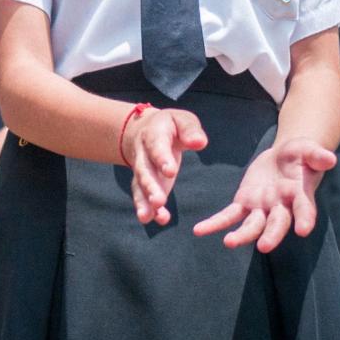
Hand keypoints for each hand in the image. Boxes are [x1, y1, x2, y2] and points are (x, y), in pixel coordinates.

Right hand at [122, 107, 207, 226]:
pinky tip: (158, 220)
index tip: (170, 172)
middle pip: (144, 170)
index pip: (157, 147)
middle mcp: (143, 154)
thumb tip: (200, 143)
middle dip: (150, 186)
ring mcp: (142, 170)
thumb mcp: (182, 120)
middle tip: (159, 201)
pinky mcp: (144, 184)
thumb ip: (190, 130)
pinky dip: (148, 209)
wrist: (145, 129)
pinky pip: (142, 197)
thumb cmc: (171, 126)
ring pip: (139, 186)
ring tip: (147, 217)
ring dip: (144, 202)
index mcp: (154, 134)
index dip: (162, 158)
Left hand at [193, 138, 336, 251]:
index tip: (303, 230)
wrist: (285, 157)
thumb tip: (330, 158)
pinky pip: (229, 215)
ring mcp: (262, 208)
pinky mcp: (245, 204)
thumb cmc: (300, 155)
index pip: (304, 210)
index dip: (305, 219)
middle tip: (264, 246)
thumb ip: (316, 155)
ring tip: (229, 242)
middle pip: (277, 224)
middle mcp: (281, 207)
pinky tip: (199, 230)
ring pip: (252, 226)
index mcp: (299, 195)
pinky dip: (215, 223)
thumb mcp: (307, 150)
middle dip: (272, 235)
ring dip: (242, 235)